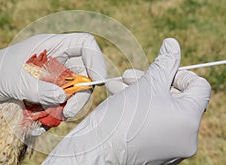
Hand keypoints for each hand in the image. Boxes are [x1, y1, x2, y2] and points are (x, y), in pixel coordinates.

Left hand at [0, 33, 105, 118]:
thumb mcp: (14, 81)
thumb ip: (39, 90)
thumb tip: (63, 99)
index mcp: (52, 45)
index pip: (85, 45)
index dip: (96, 60)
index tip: (96, 81)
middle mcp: (57, 60)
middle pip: (83, 73)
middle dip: (80, 95)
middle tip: (68, 113)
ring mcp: (53, 76)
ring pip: (73, 92)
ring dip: (65, 108)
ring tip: (46, 119)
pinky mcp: (48, 91)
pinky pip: (60, 103)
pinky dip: (53, 113)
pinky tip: (38, 121)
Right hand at [42, 38, 210, 163]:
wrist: (98, 150)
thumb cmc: (121, 118)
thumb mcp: (146, 84)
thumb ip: (165, 63)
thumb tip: (173, 44)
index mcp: (189, 120)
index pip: (199, 87)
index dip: (179, 73)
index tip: (159, 71)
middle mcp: (186, 137)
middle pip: (178, 98)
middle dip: (152, 82)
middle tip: (130, 75)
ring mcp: (172, 147)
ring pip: (163, 110)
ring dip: (141, 93)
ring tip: (118, 85)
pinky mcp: (157, 151)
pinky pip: (155, 124)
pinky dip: (140, 110)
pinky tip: (118, 97)